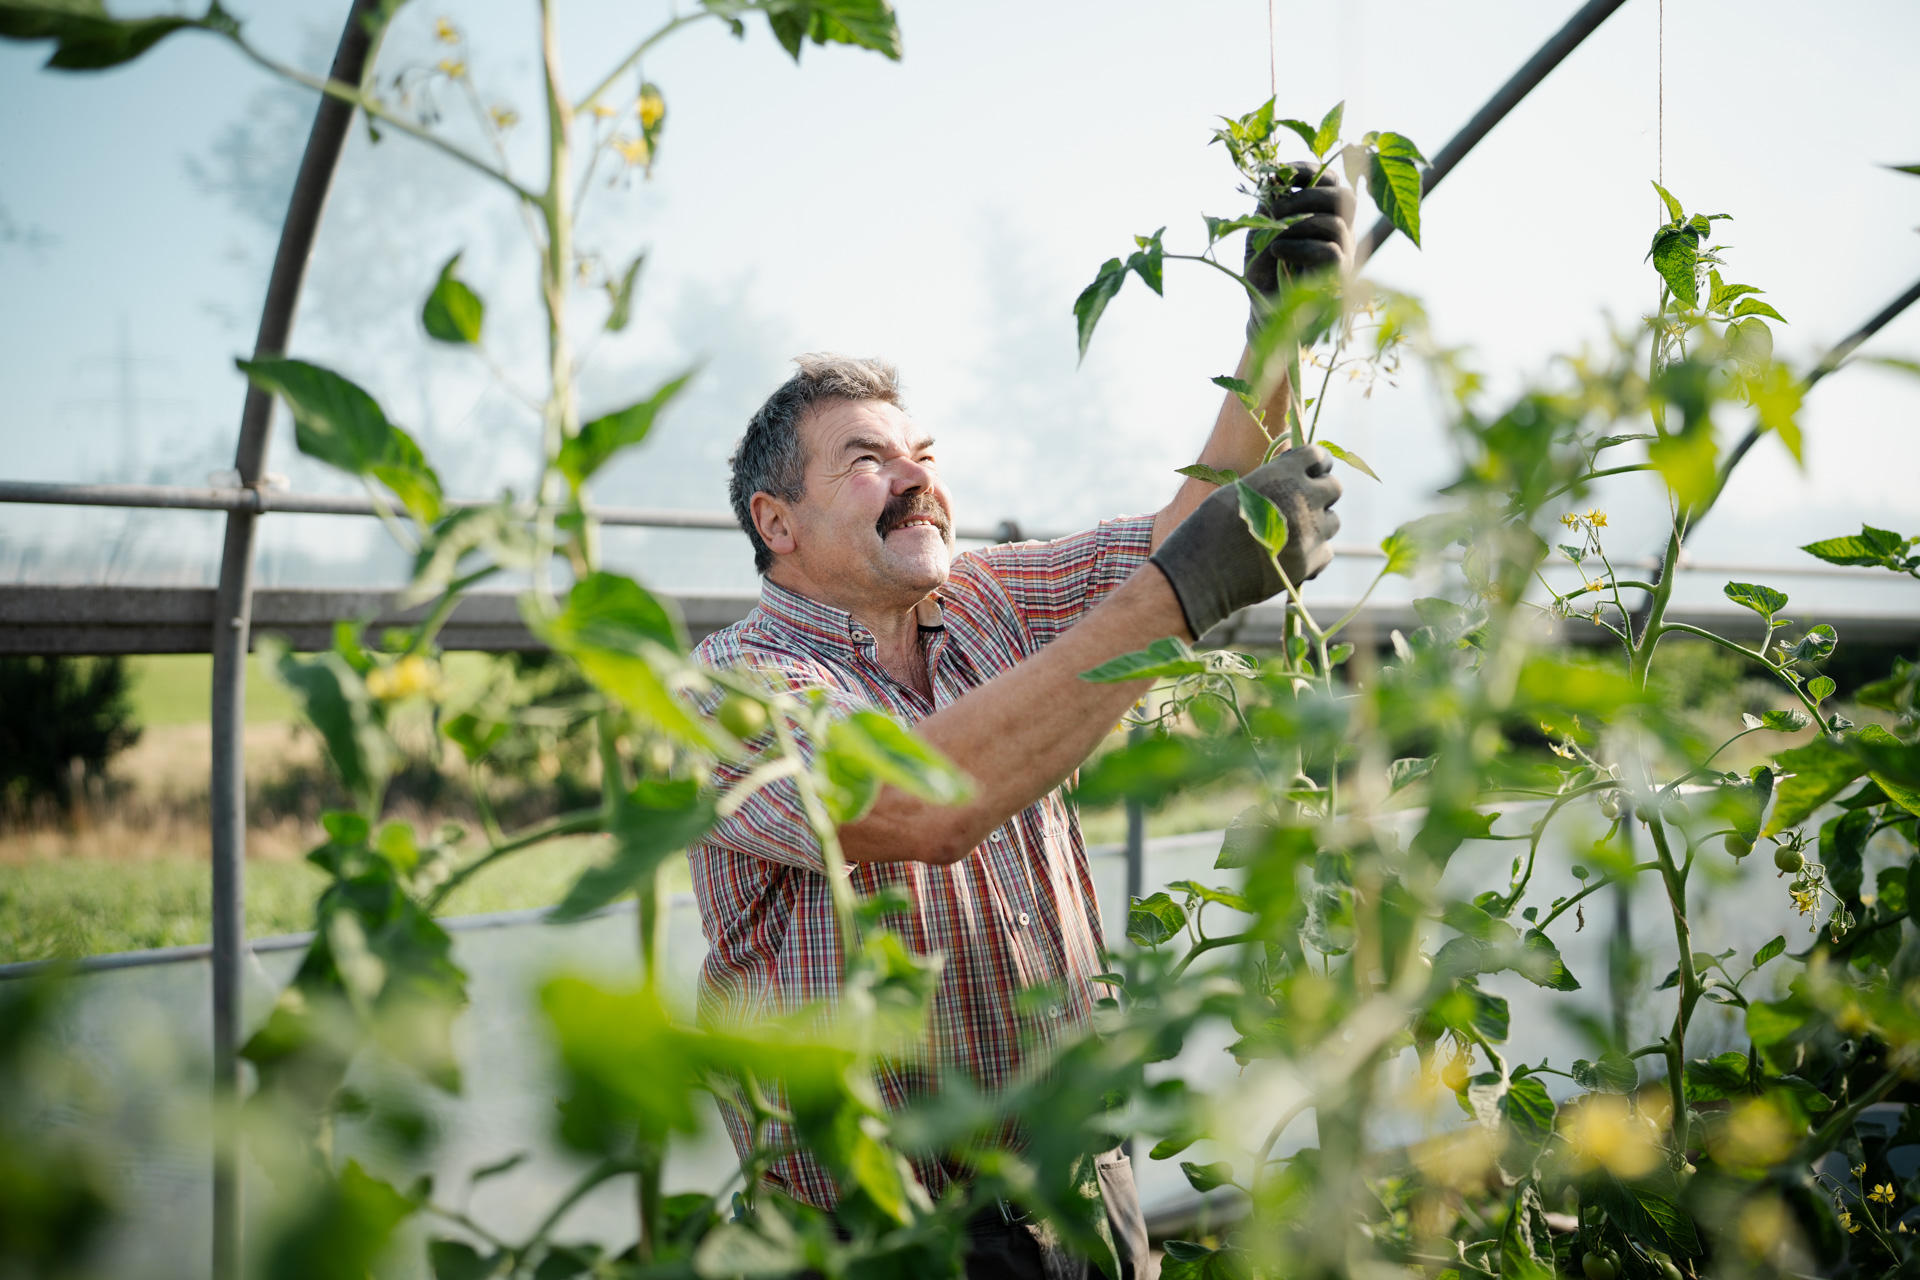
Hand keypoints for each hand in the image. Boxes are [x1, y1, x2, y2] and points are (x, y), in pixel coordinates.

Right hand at [1147, 446, 1341, 638]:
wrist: (1202, 572)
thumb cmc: (1210, 528)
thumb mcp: (1238, 491)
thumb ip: (1271, 483)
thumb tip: (1295, 478)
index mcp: (1281, 475)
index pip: (1318, 457)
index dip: (1317, 464)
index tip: (1313, 472)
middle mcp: (1301, 499)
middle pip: (1335, 489)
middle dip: (1321, 494)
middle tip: (1304, 504)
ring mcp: (1310, 532)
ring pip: (1333, 522)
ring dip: (1318, 525)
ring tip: (1294, 534)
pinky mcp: (1310, 562)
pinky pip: (1327, 551)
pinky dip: (1314, 554)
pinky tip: (1292, 555)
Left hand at [1244, 161, 1355, 338]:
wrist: (1264, 309)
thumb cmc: (1264, 268)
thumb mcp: (1260, 231)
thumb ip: (1268, 207)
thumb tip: (1270, 179)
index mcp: (1323, 212)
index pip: (1329, 179)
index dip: (1307, 170)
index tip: (1277, 173)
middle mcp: (1340, 229)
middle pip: (1344, 196)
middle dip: (1307, 196)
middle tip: (1274, 210)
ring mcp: (1344, 252)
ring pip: (1336, 223)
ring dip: (1299, 223)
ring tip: (1272, 235)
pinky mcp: (1338, 276)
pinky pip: (1330, 252)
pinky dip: (1300, 246)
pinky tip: (1278, 251)